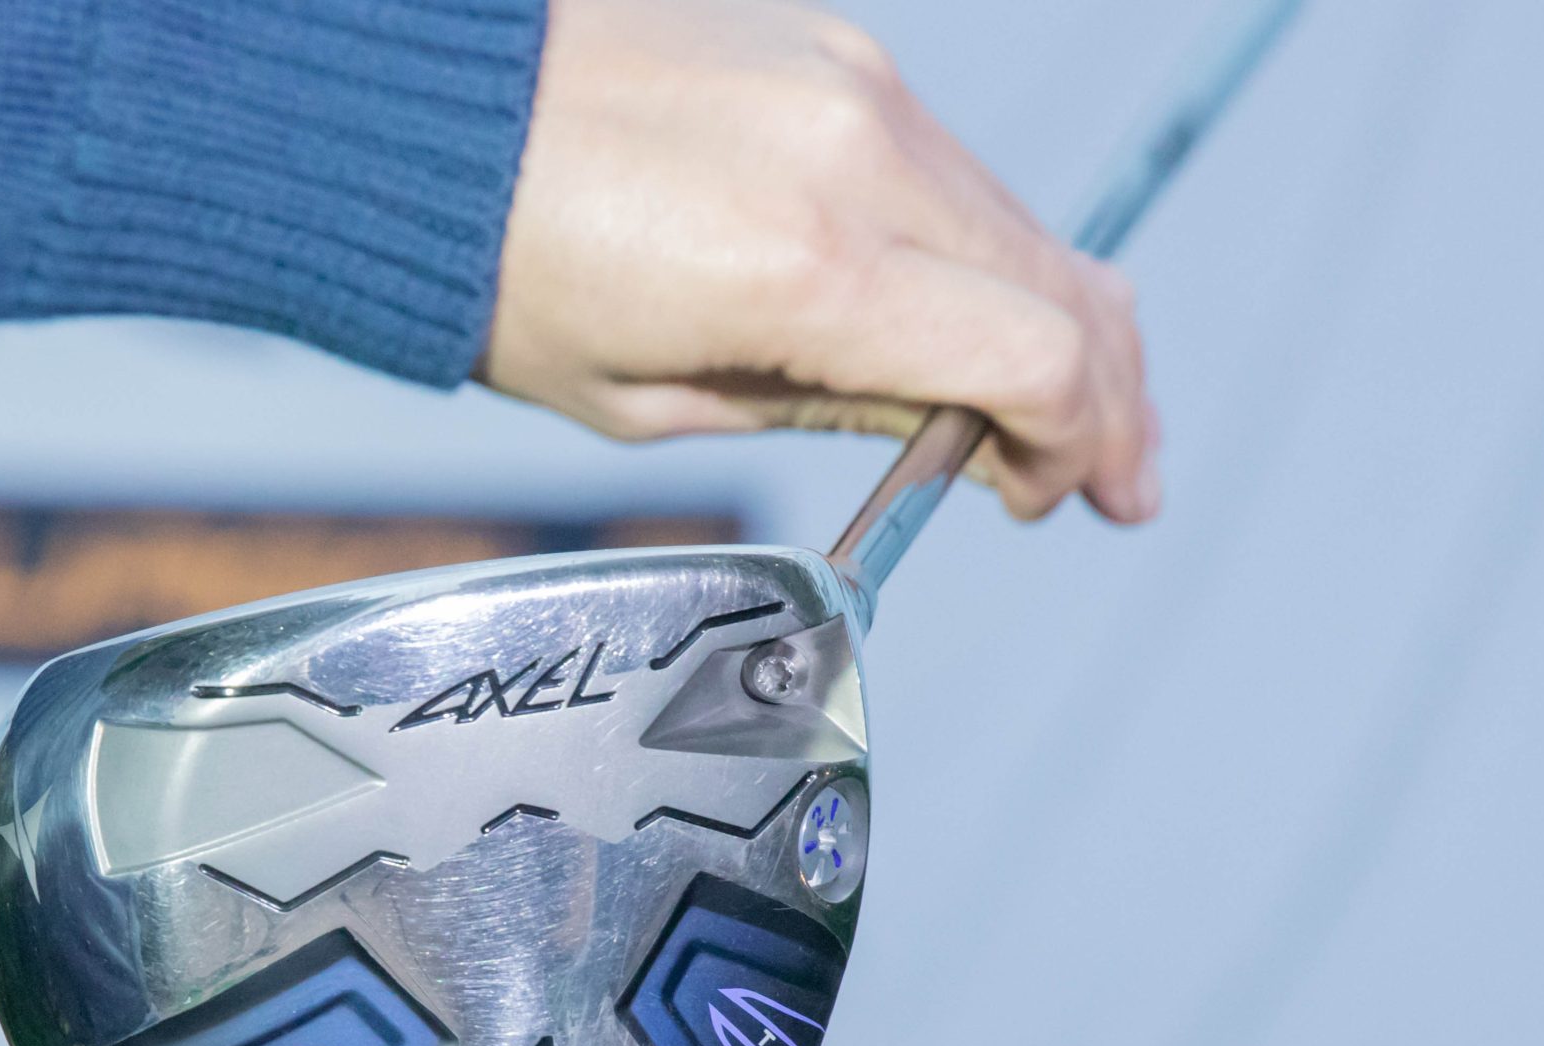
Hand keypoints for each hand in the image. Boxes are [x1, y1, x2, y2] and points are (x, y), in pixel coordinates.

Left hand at [483, 0, 1160, 522]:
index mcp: (804, 268)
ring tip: (1055, 408)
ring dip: (1058, 320)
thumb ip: (822, 410)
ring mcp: (855, 84)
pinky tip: (966, 308)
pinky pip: (951, 165)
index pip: (1036, 359)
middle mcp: (858, 155)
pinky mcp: (837, 48)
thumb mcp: (652, 396)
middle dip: (1107, 398)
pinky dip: (982, 248)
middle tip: (1114, 478)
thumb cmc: (506, 267)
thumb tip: (946, 426)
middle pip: (1064, 287)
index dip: (1073, 447)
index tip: (1053, 499)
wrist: (429, 105)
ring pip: (1020, 220)